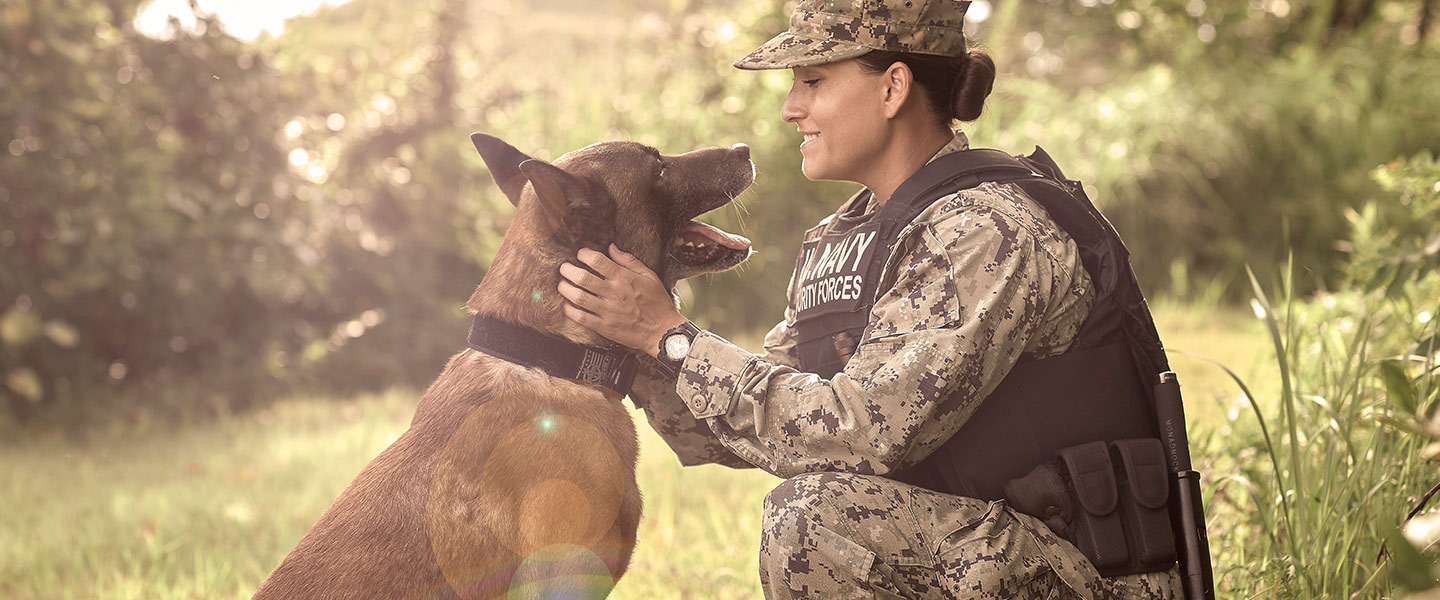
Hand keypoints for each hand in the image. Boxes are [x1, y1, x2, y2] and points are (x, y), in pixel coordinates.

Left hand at [557, 245, 687, 357]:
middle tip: (564, 268)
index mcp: (624, 278)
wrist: (662, 331)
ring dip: (565, 288)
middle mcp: (614, 293)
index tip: (580, 254)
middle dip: (567, 270)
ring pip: (578, 296)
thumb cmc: (657, 303)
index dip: (584, 254)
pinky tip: (567, 304)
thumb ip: (629, 261)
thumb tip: (611, 247)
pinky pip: (580, 317)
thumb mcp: (649, 276)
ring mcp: (608, 311)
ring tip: (562, 284)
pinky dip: (569, 309)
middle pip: (582, 277)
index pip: (597, 261)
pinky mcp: (604, 327)